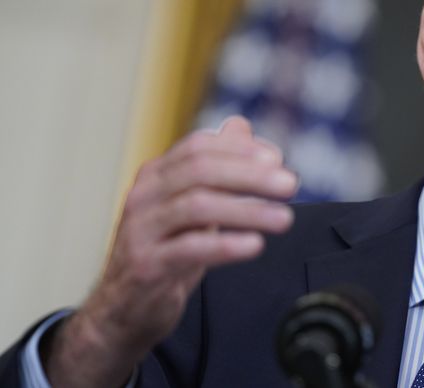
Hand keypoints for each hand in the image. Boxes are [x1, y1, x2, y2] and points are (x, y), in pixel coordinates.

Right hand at [44, 116, 296, 386]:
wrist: (123, 308)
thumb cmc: (163, 251)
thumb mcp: (190, 206)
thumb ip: (215, 168)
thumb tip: (241, 126)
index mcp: (157, 176)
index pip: (198, 147)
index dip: (240, 149)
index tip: (277, 158)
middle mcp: (145, 196)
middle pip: (200, 171)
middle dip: (250, 174)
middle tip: (289, 184)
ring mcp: (142, 230)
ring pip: (196, 207)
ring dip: (247, 211)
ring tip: (283, 219)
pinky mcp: (146, 266)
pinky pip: (189, 249)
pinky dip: (226, 245)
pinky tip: (254, 245)